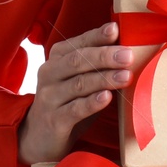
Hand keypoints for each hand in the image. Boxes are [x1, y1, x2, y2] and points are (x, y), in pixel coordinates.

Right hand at [17, 21, 131, 165]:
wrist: (39, 138)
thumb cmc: (68, 103)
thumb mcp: (80, 80)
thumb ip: (96, 65)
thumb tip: (127, 50)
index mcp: (57, 58)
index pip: (79, 43)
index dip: (97, 36)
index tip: (115, 29)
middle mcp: (50, 73)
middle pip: (78, 61)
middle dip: (104, 56)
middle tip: (128, 55)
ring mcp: (50, 97)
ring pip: (79, 84)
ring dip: (104, 79)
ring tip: (126, 76)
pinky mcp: (54, 120)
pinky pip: (75, 109)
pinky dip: (91, 102)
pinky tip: (106, 97)